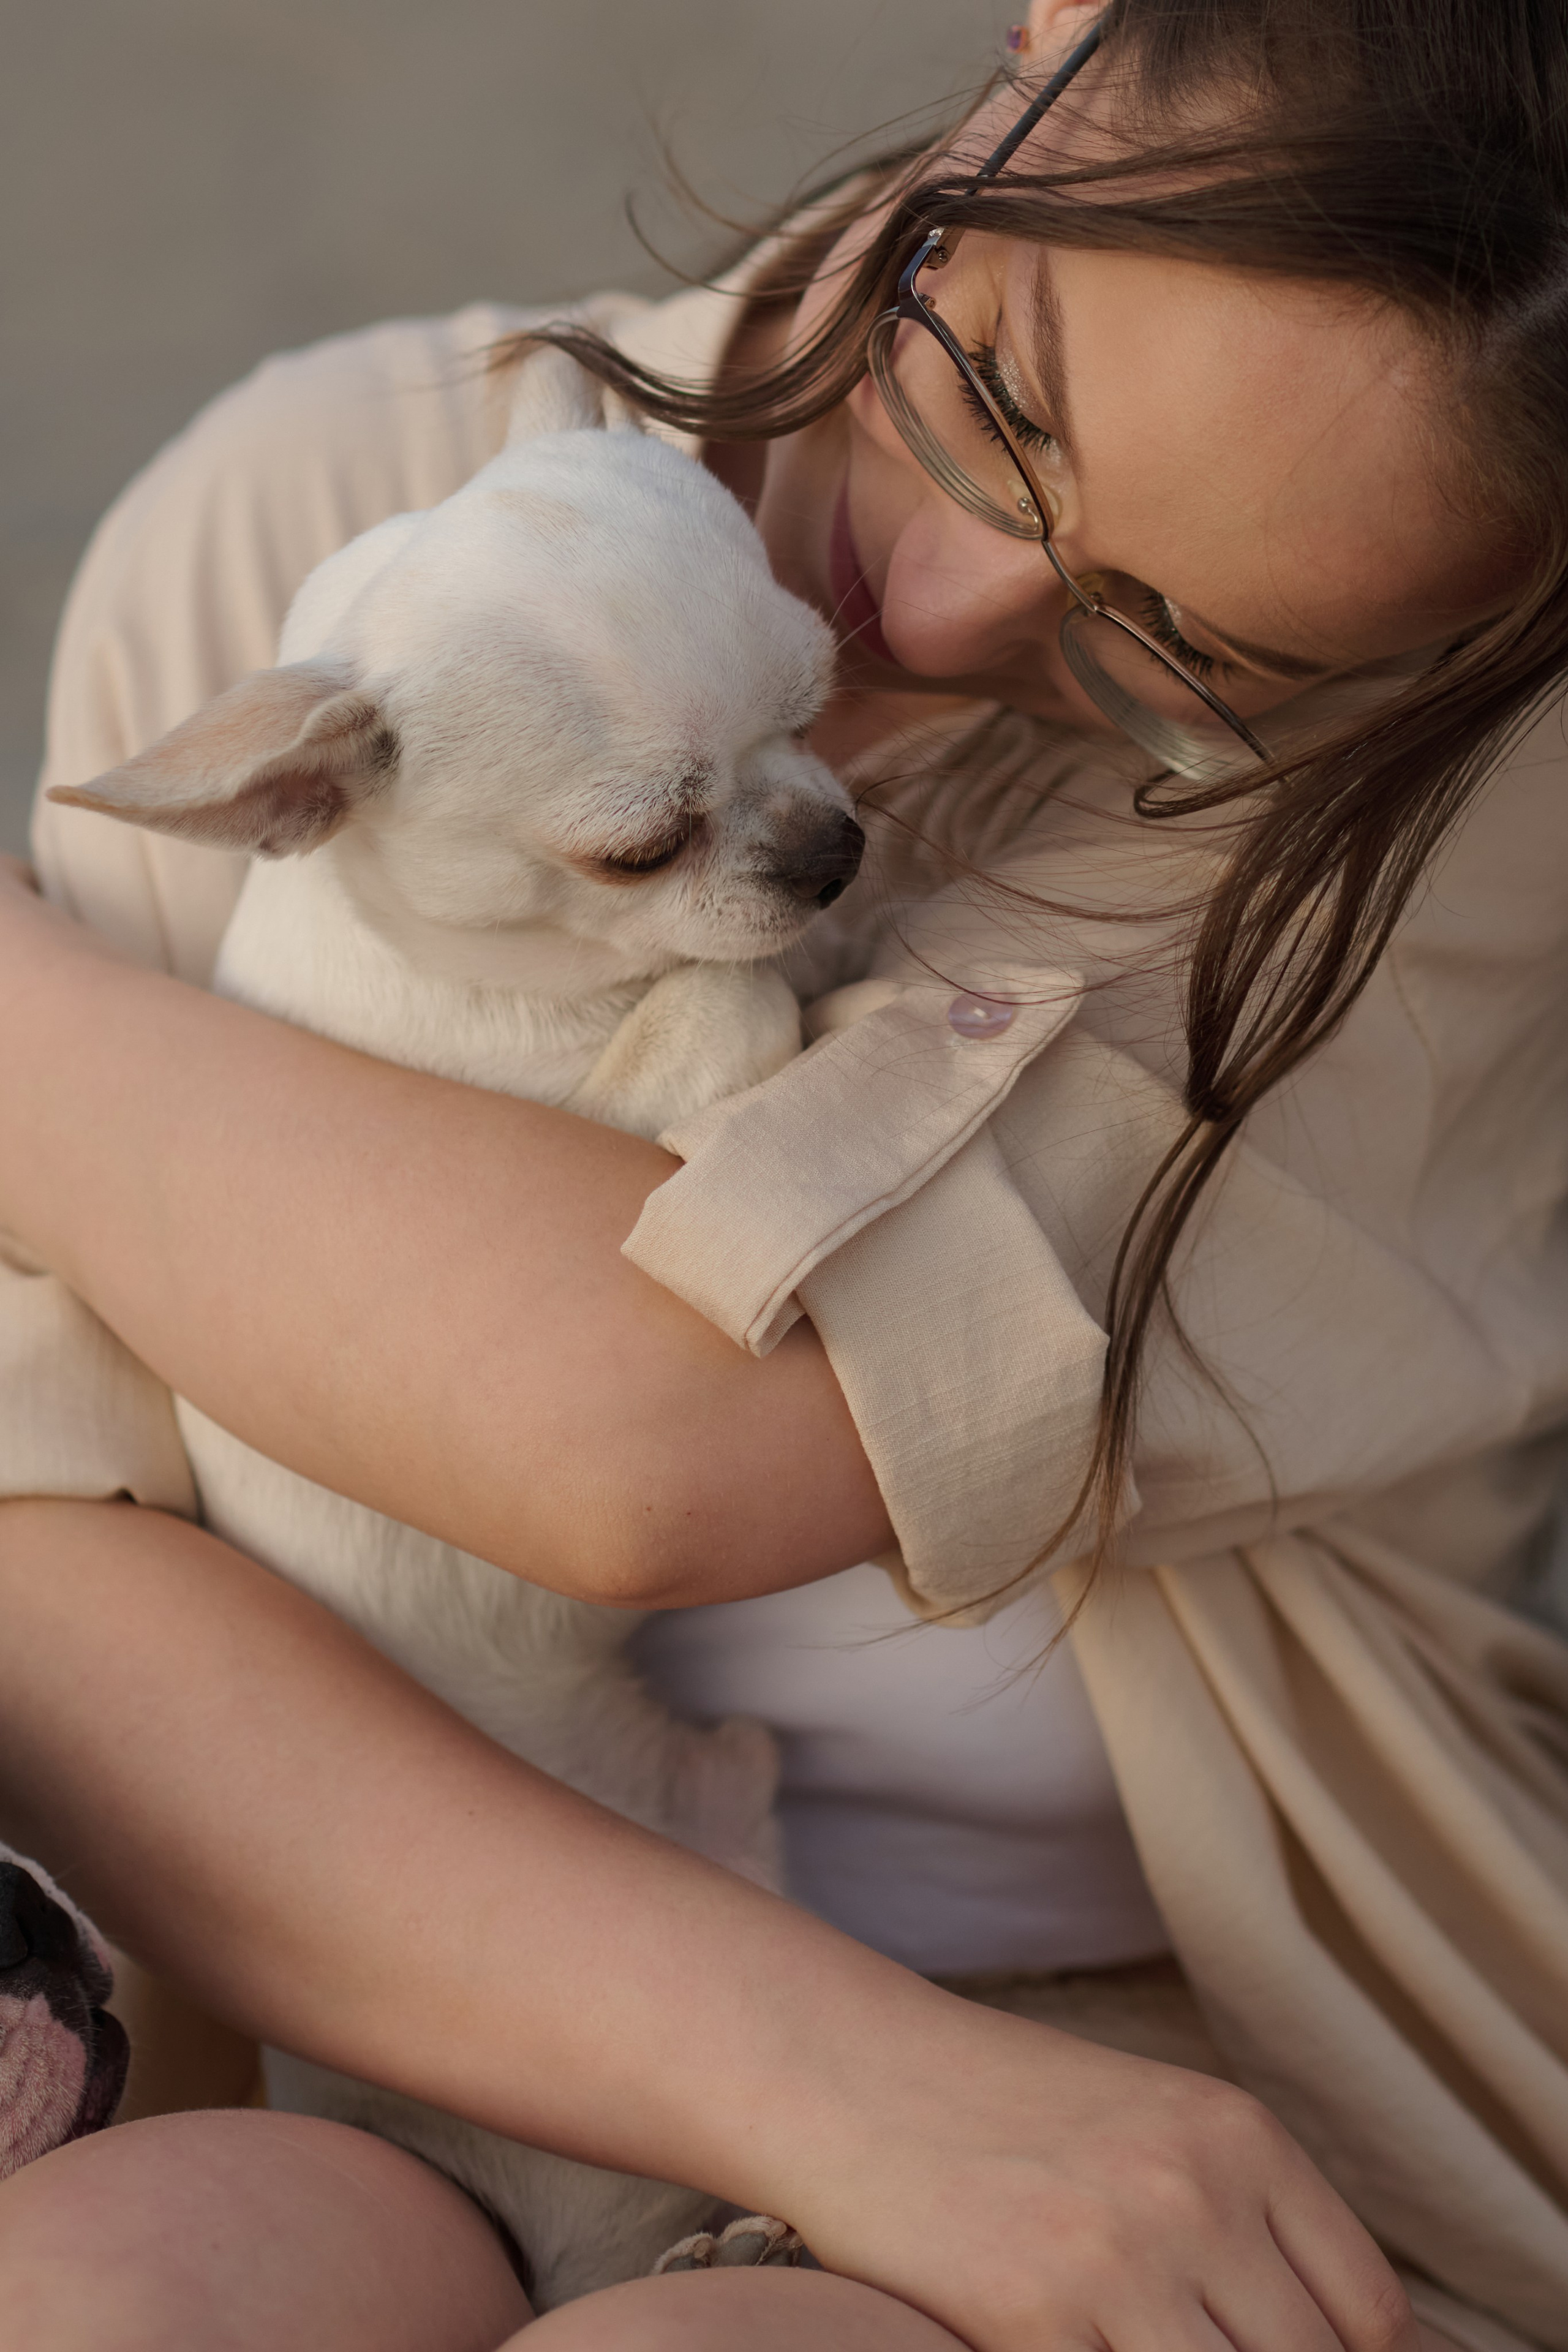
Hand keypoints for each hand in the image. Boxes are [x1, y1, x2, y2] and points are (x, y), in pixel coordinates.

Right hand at [771, 1987, 1418, 2351]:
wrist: (852, 2071)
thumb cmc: (1004, 2108)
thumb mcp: (1152, 2127)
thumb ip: (1245, 2220)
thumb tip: (1346, 2341)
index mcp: (1239, 2136)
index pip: (1371, 2314)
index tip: (1278, 2351)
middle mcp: (1195, 2192)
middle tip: (1183, 2342)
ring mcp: (1117, 2258)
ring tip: (1123, 2340)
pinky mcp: (1032, 2319)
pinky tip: (1065, 2347)